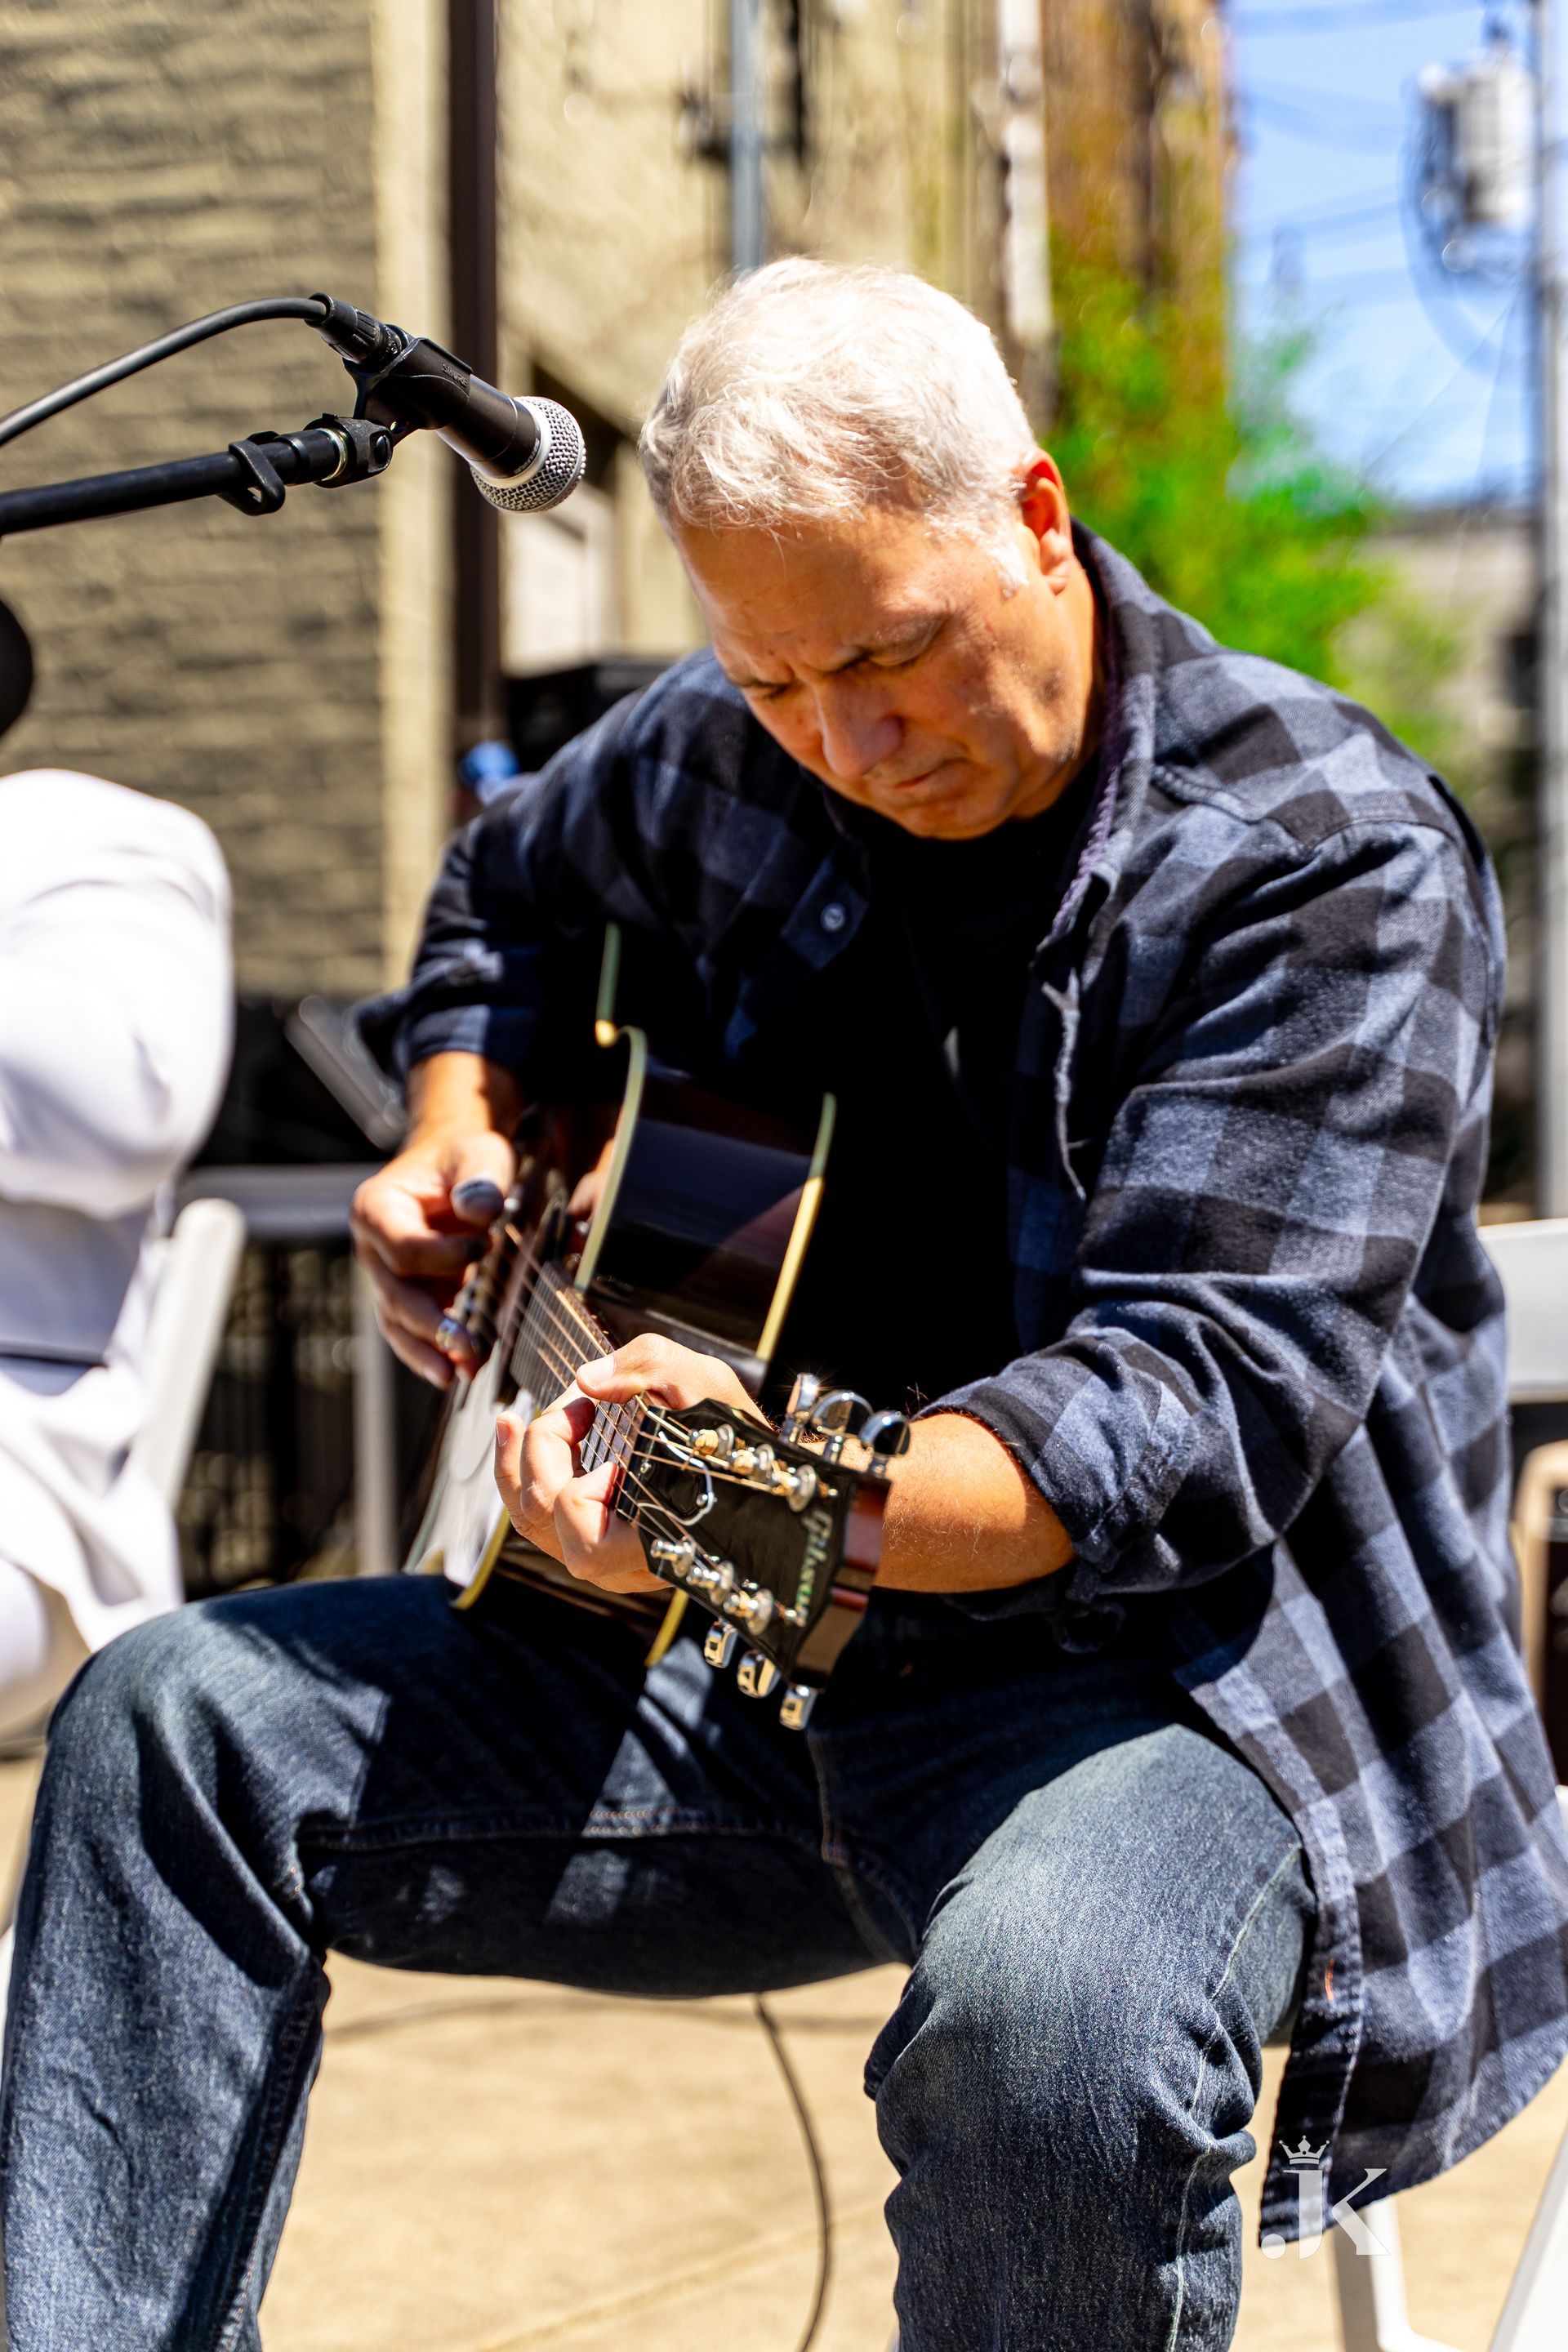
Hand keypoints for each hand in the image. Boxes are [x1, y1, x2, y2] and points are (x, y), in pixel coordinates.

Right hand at [351, 1125, 515, 1384]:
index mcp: (376, 1208)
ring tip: (460, 1374)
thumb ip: (480, 1178)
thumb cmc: (463, 1159)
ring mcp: (383, 1276)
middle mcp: (370, 1248)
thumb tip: (479, 1211)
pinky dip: (431, 1353)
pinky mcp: (405, 1296)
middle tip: (469, 1348)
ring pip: (397, 1322)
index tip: (485, 1247)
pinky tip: (457, 1372)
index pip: (402, 1248)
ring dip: (429, 1350)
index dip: (442, 1257)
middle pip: (394, 1294)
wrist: (454, 1167)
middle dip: (432, 1324)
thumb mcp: (478, 1154)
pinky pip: (410, 1332)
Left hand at [494, 1333, 757, 1593]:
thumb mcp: (707, 1384)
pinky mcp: (595, 1541)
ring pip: (532, 1523)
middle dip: (545, 1449)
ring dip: (519, 1463)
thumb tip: (587, 1378)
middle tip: (578, 1407)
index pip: (584, 1526)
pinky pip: (539, 1518)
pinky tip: (517, 1431)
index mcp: (656, 1541)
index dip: (583, 1477)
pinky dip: (522, 1473)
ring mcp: (606, 1559)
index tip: (610, 1428)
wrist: (761, 1476)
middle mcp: (624, 1564)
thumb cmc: (735, 1438)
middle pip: (545, 1518)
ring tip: (512, 1419)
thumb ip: (650, 1367)